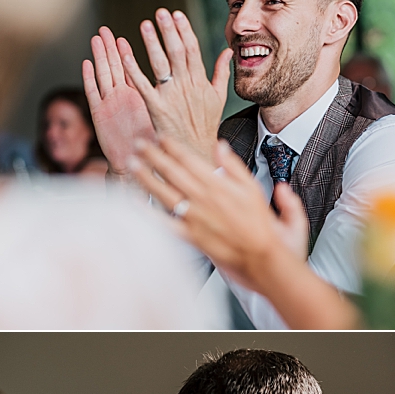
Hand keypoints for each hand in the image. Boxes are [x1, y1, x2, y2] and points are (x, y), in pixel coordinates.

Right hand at [83, 27, 154, 173]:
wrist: (133, 164)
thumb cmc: (148, 142)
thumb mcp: (159, 116)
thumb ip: (165, 98)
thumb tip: (180, 85)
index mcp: (137, 96)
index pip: (132, 68)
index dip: (129, 51)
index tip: (130, 33)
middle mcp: (121, 97)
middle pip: (114, 66)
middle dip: (111, 47)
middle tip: (107, 29)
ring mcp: (109, 103)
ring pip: (103, 74)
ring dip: (100, 56)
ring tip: (97, 38)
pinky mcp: (100, 115)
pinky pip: (93, 93)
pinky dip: (89, 78)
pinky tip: (86, 63)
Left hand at [115, 9, 231, 160]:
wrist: (196, 152)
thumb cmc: (206, 126)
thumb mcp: (218, 98)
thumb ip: (221, 72)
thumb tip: (227, 51)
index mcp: (199, 82)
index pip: (192, 50)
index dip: (184, 30)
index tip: (177, 15)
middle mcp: (186, 86)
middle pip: (176, 52)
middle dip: (168, 30)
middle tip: (160, 13)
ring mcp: (171, 97)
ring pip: (160, 64)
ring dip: (152, 43)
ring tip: (145, 25)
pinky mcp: (156, 108)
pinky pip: (143, 86)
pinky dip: (134, 71)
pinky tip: (126, 56)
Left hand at [135, 137, 309, 290]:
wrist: (262, 256)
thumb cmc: (261, 225)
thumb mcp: (254, 187)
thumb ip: (234, 165)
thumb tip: (219, 145)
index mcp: (218, 184)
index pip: (189, 159)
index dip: (172, 146)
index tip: (161, 137)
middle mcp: (203, 199)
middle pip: (172, 172)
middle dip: (153, 155)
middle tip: (139, 143)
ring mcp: (194, 218)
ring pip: (164, 192)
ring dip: (146, 177)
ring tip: (132, 164)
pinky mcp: (191, 236)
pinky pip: (164, 223)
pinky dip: (148, 213)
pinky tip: (134, 203)